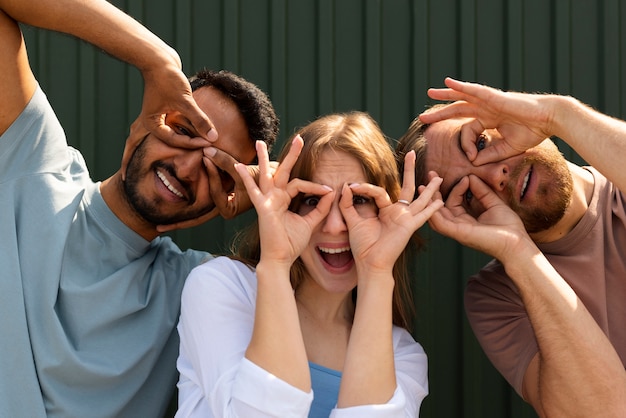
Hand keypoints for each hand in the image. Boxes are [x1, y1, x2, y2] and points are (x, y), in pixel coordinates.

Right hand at [121, 62, 216, 178]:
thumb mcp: (185, 100)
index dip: (192, 144)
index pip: (174, 141)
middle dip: (129, 161)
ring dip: (136, 151)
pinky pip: (154, 131)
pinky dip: (152, 140)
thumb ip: (200, 120)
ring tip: (130, 166)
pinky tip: (154, 146)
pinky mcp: (158, 111)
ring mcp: (151, 117)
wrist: (158, 58)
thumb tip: (213, 138)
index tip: (207, 144)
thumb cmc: (168, 77)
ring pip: (140, 139)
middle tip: (126, 178)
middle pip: (134, 146)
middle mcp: (148, 122)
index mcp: (151, 123)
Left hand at [155, 146, 279, 232]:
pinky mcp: (217, 199)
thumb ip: (226, 162)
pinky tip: (171, 208)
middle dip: (178, 224)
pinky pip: (199, 204)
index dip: (208, 178)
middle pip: (197, 218)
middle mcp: (222, 210)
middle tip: (158, 228)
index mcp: (229, 209)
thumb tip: (206, 151)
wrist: (276, 183)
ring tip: (160, 224)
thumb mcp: (245, 170)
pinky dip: (187, 207)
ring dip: (180, 218)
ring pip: (196, 213)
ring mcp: (219, 206)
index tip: (203, 161)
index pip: (212, 195)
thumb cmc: (264, 178)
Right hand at [235, 136, 333, 266]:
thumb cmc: (292, 243)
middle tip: (299, 138)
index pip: (300, 184)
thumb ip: (320, 208)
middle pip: (283, 171)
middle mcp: (275, 197)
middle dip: (292, 155)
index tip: (329, 190)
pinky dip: (247, 179)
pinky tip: (239, 167)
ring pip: (267, 175)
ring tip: (259, 142)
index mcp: (284, 200)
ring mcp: (267, 201)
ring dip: (265, 158)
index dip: (316, 186)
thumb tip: (331, 192)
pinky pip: (255, 191)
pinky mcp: (263, 208)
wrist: (280, 259)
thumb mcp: (310, 222)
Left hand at [343, 151, 443, 274]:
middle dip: (409, 170)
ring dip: (428, 188)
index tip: (351, 185)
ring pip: (419, 199)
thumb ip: (348, 204)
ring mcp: (405, 219)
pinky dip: (431, 208)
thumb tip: (346, 186)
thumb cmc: (362, 246)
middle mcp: (397, 213)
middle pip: (406, 188)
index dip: (364, 187)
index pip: (379, 191)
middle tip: (411, 153)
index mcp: (385, 211)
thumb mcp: (352, 220)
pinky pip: (422, 215)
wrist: (369, 262)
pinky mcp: (409, 226)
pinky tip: (440, 201)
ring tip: (438, 177)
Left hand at [419, 77, 553, 165]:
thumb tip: (472, 162)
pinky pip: (474, 89)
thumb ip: (489, 155)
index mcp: (490, 118)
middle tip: (423, 116)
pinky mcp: (494, 96)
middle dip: (440, 112)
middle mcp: (487, 107)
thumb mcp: (507, 148)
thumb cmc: (533, 131)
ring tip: (430, 92)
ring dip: (445, 94)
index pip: (468, 127)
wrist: (550, 119)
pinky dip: (460, 85)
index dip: (466, 143)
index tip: (470, 156)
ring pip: (462, 95)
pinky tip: (448, 82)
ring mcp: (490, 100)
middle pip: (458, 108)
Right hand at [428, 171, 532, 261]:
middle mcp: (458, 226)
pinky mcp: (459, 233)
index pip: (453, 202)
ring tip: (424, 186)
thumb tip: (471, 177)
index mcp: (466, 220)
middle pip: (440, 208)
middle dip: (433, 192)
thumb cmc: (509, 228)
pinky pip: (441, 223)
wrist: (517, 243)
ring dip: (429, 200)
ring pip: (436, 215)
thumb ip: (482, 191)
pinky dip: (434, 212)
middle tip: (429, 175)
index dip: (457, 188)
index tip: (466, 178)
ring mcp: (457, 230)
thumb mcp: (494, 204)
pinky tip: (432, 200)